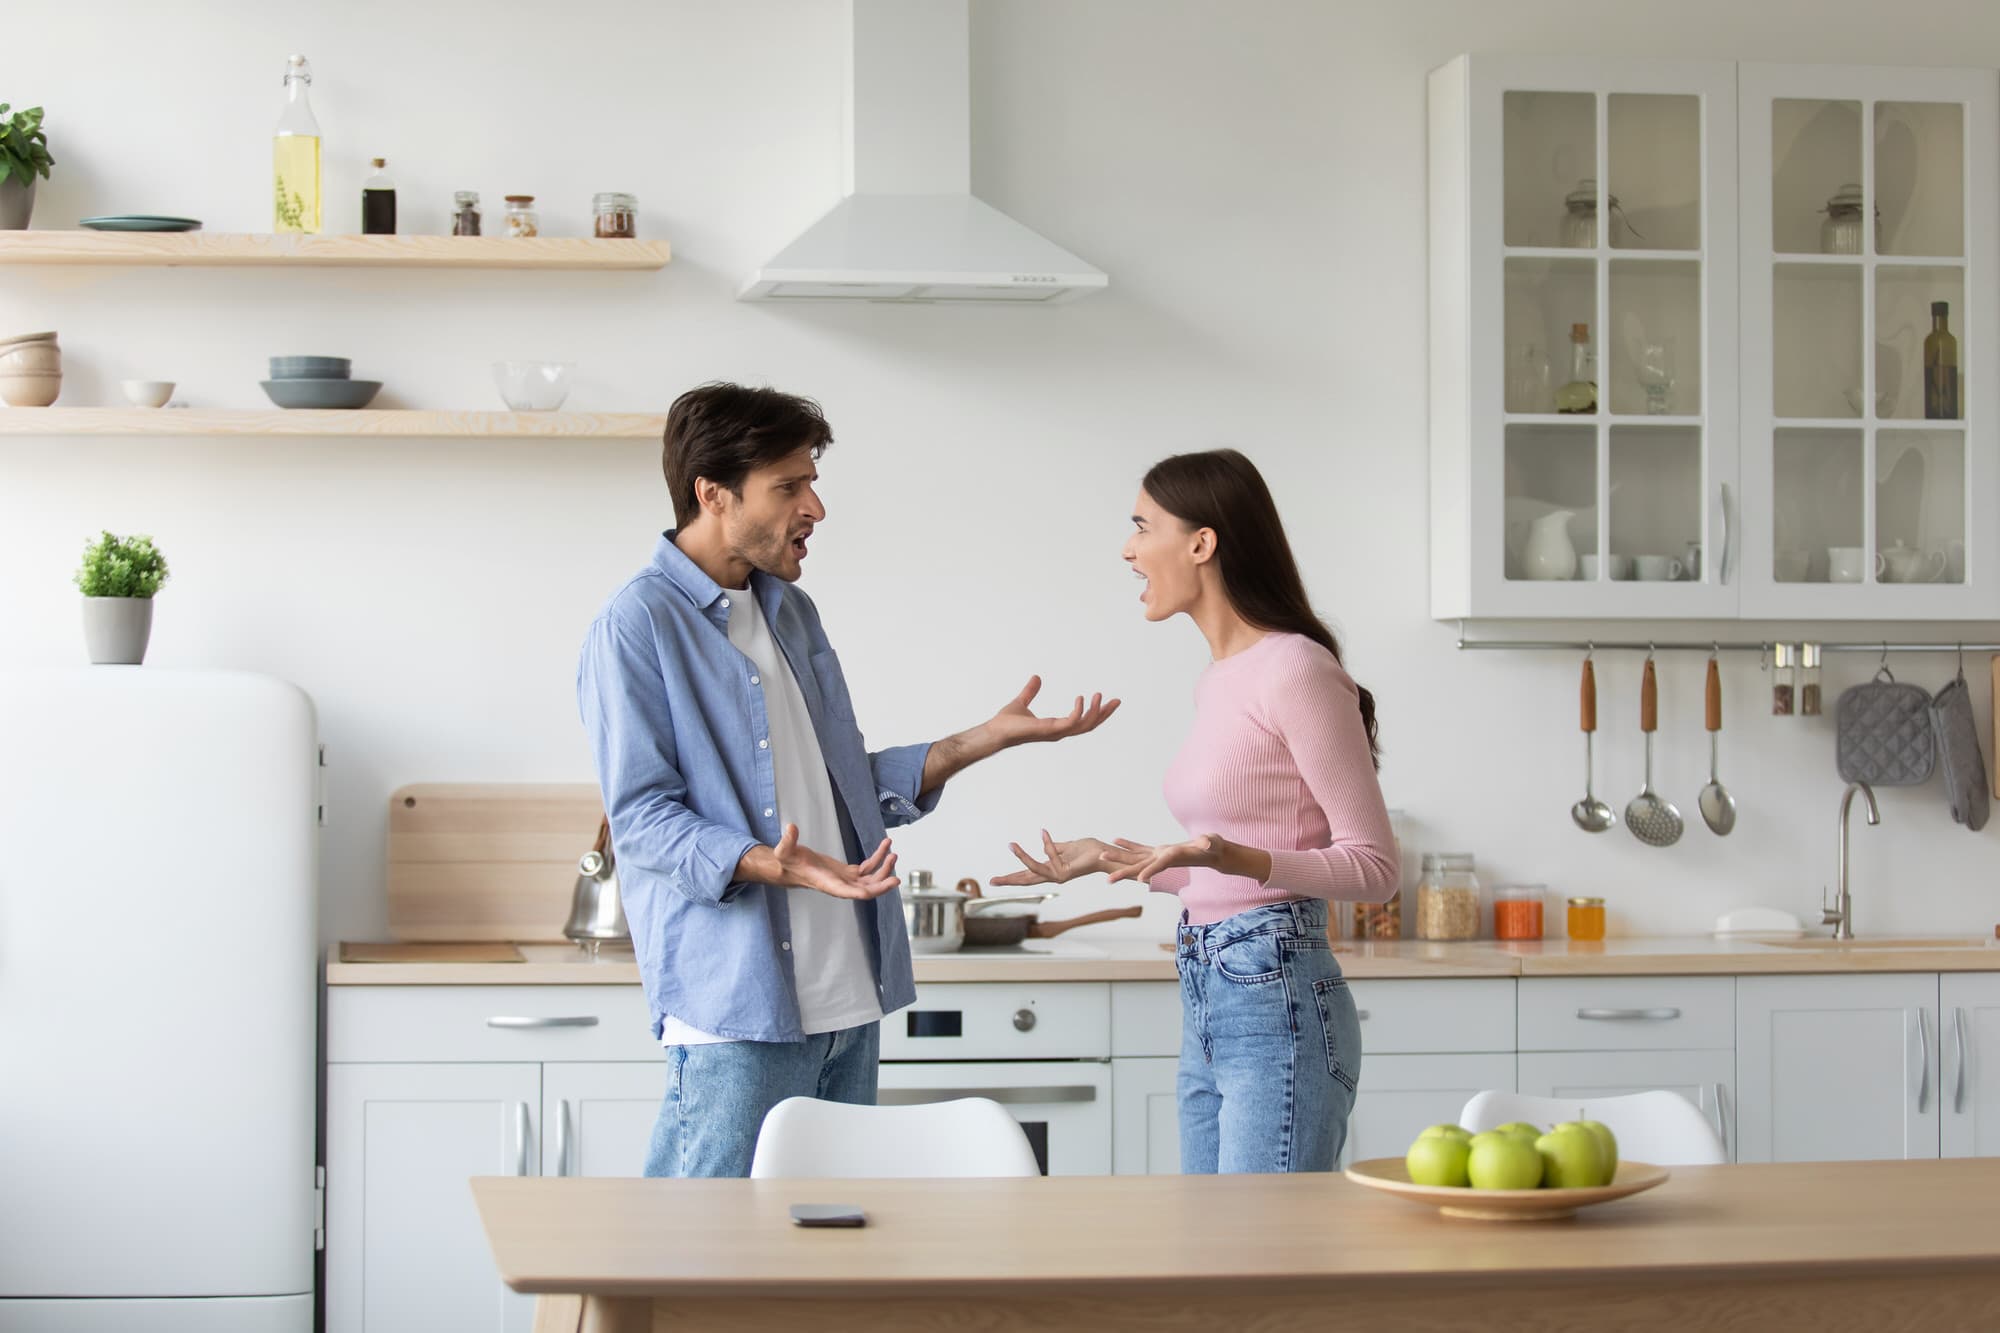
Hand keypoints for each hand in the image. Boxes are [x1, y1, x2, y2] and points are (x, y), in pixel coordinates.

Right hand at [772, 824, 900, 899]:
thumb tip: (790, 827)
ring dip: (884, 868)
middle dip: (882, 881)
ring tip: (892, 852)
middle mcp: (841, 886)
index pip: (850, 892)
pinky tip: (885, 846)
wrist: (791, 866)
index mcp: (828, 884)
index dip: (866, 891)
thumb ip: (788, 841)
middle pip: (867, 889)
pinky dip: (878, 859)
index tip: (881, 887)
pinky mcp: (849, 873)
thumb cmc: (788, 861)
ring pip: (871, 879)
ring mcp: (847, 880)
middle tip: (894, 868)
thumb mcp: (784, 851)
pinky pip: (869, 868)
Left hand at [982, 676, 1120, 750]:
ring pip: (1084, 725)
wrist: (994, 731)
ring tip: (1099, 695)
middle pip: (1089, 725)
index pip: (1082, 722)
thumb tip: (1036, 677)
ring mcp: (1055, 732)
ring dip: (1095, 712)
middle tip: (1117, 701)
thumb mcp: (1022, 701)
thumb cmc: (1006, 722)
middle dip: (1104, 714)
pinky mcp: (1049, 730)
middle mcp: (1058, 732)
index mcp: (1056, 726)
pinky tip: (1080, 698)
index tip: (1105, 699)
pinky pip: (1071, 722)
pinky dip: (1078, 712)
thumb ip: (1030, 691)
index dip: (1096, 712)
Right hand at [990, 829, 1117, 886]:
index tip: (995, 880)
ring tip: (1011, 844)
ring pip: (1035, 869)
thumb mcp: (1068, 847)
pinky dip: (1047, 844)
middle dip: (1008, 880)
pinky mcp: (1066, 872)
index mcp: (1051, 869)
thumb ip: (1055, 847)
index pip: (1027, 874)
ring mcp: (1059, 876)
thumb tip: (1044, 842)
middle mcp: (1053, 875)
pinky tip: (1043, 832)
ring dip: (1022, 856)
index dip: (1011, 877)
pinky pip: (1051, 856)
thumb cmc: (1089, 851)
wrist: (1106, 854)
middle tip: (991, 881)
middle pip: (1026, 879)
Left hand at [1102, 834, 1223, 885]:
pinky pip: (1140, 848)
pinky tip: (1116, 840)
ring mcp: (1159, 855)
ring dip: (1119, 857)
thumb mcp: (1212, 843)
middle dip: (1124, 872)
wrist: (1212, 853)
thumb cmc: (1213, 847)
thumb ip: (1209, 843)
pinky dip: (1129, 844)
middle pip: (1141, 867)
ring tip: (1101, 854)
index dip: (1151, 871)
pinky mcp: (1159, 850)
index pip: (1160, 865)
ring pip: (1136, 858)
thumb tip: (1207, 843)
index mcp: (1174, 858)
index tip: (1140, 880)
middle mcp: (1162, 859)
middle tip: (1108, 880)